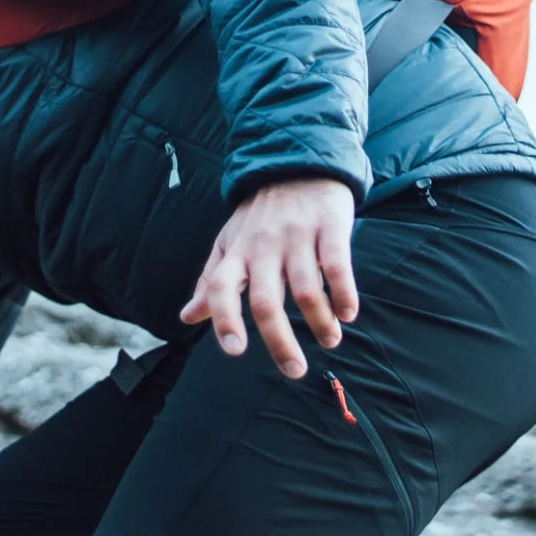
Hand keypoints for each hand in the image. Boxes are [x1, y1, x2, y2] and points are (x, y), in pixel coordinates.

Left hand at [179, 177, 357, 374]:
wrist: (299, 164)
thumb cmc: (260, 214)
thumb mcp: (229, 242)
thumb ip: (212, 282)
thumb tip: (187, 318)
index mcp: (237, 252)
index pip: (221, 287)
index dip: (224, 319)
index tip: (235, 351)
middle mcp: (263, 246)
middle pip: (266, 302)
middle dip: (280, 342)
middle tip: (295, 371)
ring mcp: (298, 236)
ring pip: (306, 289)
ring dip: (320, 322)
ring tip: (330, 340)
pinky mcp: (330, 227)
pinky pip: (338, 266)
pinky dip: (344, 294)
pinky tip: (348, 313)